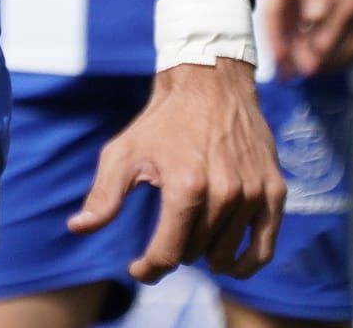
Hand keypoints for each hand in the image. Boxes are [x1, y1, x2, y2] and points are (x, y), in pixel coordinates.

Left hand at [68, 59, 284, 282]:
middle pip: (195, 254)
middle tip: (167, 232)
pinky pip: (264, 248)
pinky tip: (229, 264)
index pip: (167, 253)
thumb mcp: (124, 152)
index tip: (138, 269)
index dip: (148, 269)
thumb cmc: (162, 121)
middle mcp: (224, 193)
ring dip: (206, 254)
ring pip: (225, 254)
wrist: (210, 83)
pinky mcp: (274, 191)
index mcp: (186, 186)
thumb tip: (78, 228)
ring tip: (192, 237)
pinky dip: (246, 263)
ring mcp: (253, 194)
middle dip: (176, 250)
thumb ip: (103, 194)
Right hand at [268, 0, 352, 76]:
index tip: (280, 66)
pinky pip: (307, 6)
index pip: (274, 15)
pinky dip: (310, 25)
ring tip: (304, 61)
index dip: (276, 42)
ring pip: (295, 14)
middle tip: (290, 74)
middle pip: (283, 19)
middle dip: (286, 47)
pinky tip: (320, 35)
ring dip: (298, 39)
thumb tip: (314, 21)